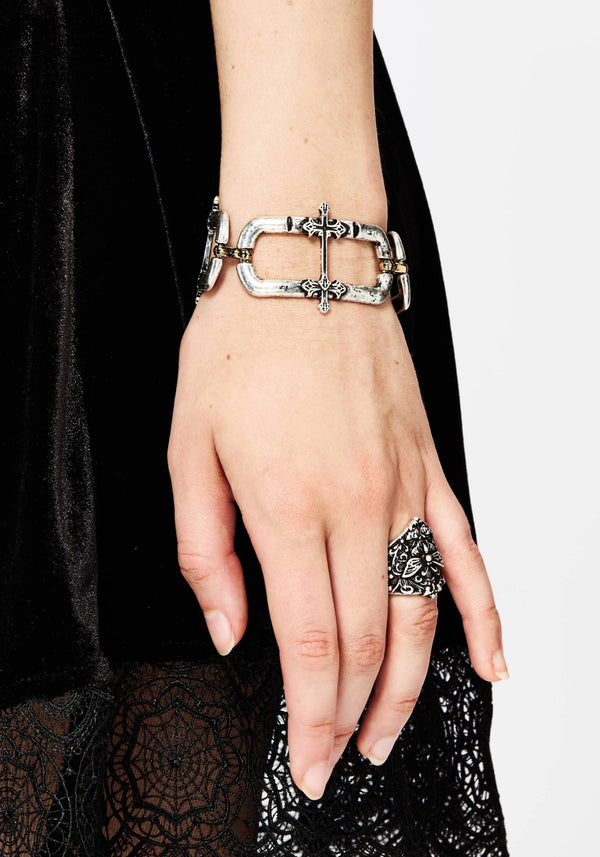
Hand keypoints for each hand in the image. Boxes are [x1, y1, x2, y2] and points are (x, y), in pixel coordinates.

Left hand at [167, 270, 507, 800]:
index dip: (312, 714)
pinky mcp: (429, 467)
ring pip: (420, 613)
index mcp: (286, 507)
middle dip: (352, 715)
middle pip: (369, 642)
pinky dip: (484, 612)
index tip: (307, 758)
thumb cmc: (241, 346)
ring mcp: (403, 488)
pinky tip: (492, 659)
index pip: (311, 643)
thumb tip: (228, 630)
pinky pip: (466, 553)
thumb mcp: (188, 450)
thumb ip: (206, 553)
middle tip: (338, 757)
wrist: (304, 269)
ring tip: (390, 731)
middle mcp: (356, 505)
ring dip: (410, 686)